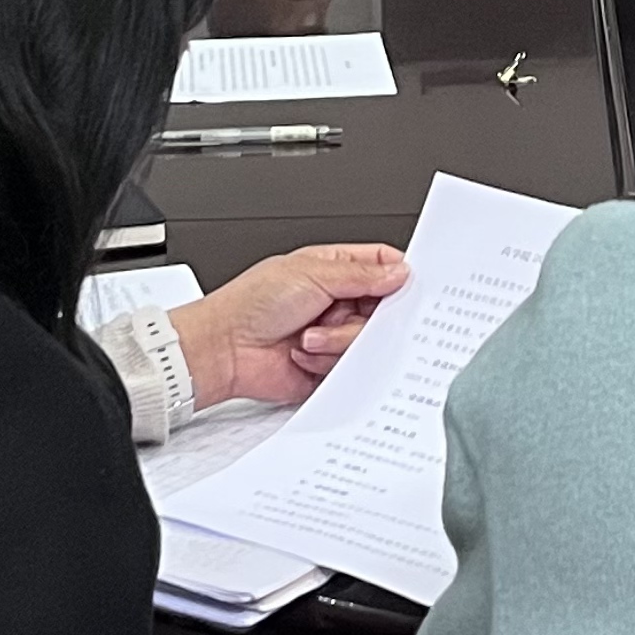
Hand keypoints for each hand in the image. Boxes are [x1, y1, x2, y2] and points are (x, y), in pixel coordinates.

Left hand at [169, 242, 409, 410]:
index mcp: (332, 270)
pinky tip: (303, 353)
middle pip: (382, 309)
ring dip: (336, 340)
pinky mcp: (328, 366)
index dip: (398, 276)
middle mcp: (336, 302)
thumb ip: (361, 275)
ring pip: (367, 341)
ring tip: (307, 336)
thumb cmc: (252, 304)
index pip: (380, 266)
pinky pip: (351, 368)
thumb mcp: (311, 274)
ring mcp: (333, 335)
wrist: (225, 349)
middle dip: (361, 317)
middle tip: (341, 314)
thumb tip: (400, 271)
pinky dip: (327, 361)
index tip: (409, 286)